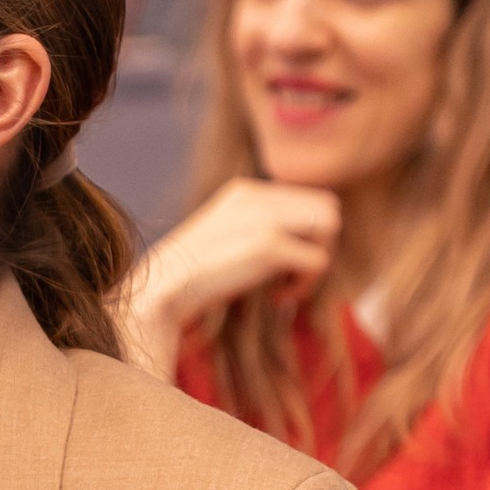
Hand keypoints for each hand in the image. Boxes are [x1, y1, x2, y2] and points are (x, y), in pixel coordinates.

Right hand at [123, 178, 340, 378]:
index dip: (305, 235)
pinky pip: (318, 260)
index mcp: (245, 191)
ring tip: (286, 286)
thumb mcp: (224, 239)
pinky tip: (277, 298)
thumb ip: (255, 229)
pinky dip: (305, 285)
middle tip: (292, 276)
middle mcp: (257, 197)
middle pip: (327, 207)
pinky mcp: (269, 246)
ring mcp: (263, 219)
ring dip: (317, 261)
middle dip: (320, 244)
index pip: (307, 199)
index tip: (281, 266)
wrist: (160, 292)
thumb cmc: (188, 279)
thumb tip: (297, 245)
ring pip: (329, 226)